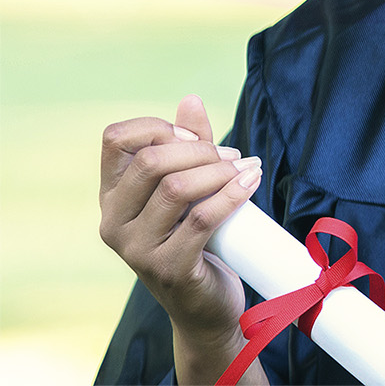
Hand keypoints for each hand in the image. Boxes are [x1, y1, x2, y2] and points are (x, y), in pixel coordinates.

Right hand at [99, 95, 261, 356]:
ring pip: (176, 188)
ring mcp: (136, 249)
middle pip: (150, 161)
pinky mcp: (168, 269)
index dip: (159, 126)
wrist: (205, 305)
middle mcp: (113, 222)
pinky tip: (251, 182)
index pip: (115, 139)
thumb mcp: (191, 189)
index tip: (196, 138)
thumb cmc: (198, 239)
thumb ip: (189, 145)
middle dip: (199, 149)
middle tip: (232, 156)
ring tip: (246, 169)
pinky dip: (232, 194)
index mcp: (112, 196)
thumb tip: (190, 99)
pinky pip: (201, 219)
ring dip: (220, 170)